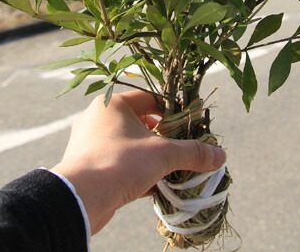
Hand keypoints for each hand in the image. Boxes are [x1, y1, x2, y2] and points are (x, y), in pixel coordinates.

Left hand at [51, 91, 225, 234]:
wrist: (79, 199)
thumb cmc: (119, 162)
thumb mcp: (162, 154)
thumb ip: (191, 152)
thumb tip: (220, 155)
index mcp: (113, 105)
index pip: (149, 99)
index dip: (172, 111)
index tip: (189, 125)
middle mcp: (99, 119)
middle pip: (140, 123)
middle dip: (163, 138)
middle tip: (182, 149)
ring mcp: (91, 144)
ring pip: (130, 146)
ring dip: (152, 158)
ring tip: (173, 169)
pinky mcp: (89, 167)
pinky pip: (120, 165)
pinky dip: (138, 173)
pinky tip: (156, 187)